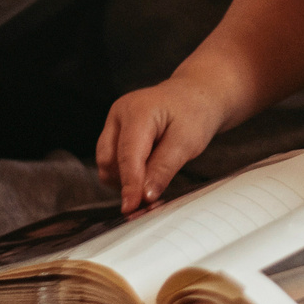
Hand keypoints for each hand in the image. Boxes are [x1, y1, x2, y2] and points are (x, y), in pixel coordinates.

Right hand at [95, 76, 228, 211]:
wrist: (196, 95)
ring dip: (124, 178)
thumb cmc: (195, 113)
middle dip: (125, 182)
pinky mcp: (115, 131)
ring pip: (107, 163)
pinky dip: (126, 172)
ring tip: (154, 178)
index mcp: (137, 111)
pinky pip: (112, 159)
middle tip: (149, 199)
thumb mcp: (187, 142)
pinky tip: (147, 171)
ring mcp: (114, 121)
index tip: (132, 207)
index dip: (129, 185)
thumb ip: (163, 169)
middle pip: (109, 160)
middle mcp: (119, 114)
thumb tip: (145, 196)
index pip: (128, 155)